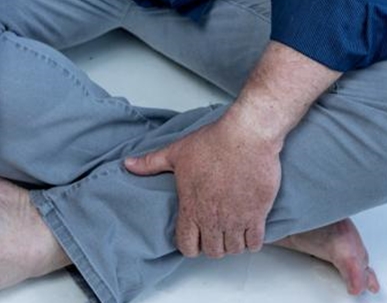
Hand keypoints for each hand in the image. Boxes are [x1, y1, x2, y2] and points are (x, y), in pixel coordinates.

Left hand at [124, 112, 281, 257]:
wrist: (247, 135)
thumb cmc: (214, 141)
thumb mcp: (177, 151)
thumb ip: (151, 162)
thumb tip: (128, 164)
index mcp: (192, 208)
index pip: (187, 247)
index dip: (190, 244)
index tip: (195, 235)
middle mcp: (214, 219)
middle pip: (213, 252)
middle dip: (212, 244)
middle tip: (215, 231)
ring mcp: (237, 219)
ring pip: (233, 249)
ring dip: (232, 243)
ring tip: (231, 230)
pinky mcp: (258, 214)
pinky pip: (255, 242)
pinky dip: (251, 240)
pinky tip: (249, 228)